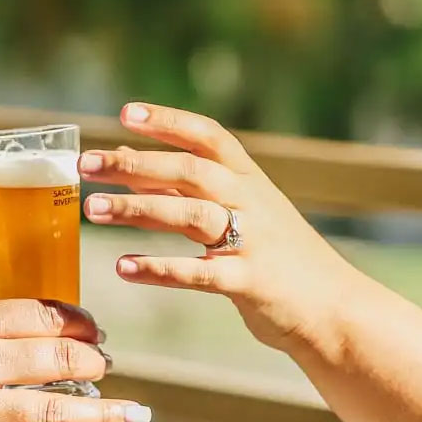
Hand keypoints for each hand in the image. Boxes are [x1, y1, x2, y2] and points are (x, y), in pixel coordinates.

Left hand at [80, 103, 358, 353]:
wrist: (335, 309)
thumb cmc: (277, 258)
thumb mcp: (237, 211)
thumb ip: (181, 186)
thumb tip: (123, 152)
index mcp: (249, 180)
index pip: (208, 137)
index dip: (169, 121)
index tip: (127, 112)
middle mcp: (252, 203)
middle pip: (190, 171)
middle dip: (136, 164)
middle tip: (86, 163)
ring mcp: (254, 241)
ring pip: (192, 215)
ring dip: (139, 209)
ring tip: (93, 209)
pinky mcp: (250, 282)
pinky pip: (200, 273)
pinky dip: (160, 269)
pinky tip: (123, 267)